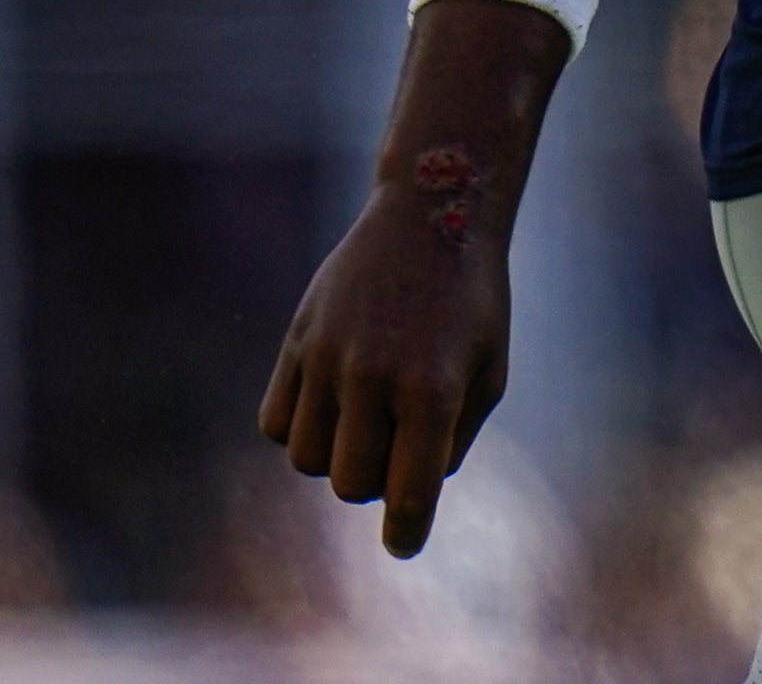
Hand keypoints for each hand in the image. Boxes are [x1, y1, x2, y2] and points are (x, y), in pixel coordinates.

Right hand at [258, 0, 566, 556]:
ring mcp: (328, 356)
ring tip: (367, 418)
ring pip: (307, 461)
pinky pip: (274, 425)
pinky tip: (330, 403)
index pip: (409, 490)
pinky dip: (298, 429)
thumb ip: (450, 442)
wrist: (434, 216)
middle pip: (352, 484)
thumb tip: (404, 499)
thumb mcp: (488, 371)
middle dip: (377, 483)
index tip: (403, 544)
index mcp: (433, 388)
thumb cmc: (472, 304)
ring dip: (336, 456)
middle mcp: (374, 375)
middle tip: (399, 448)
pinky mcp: (296, 339)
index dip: (406, 530)